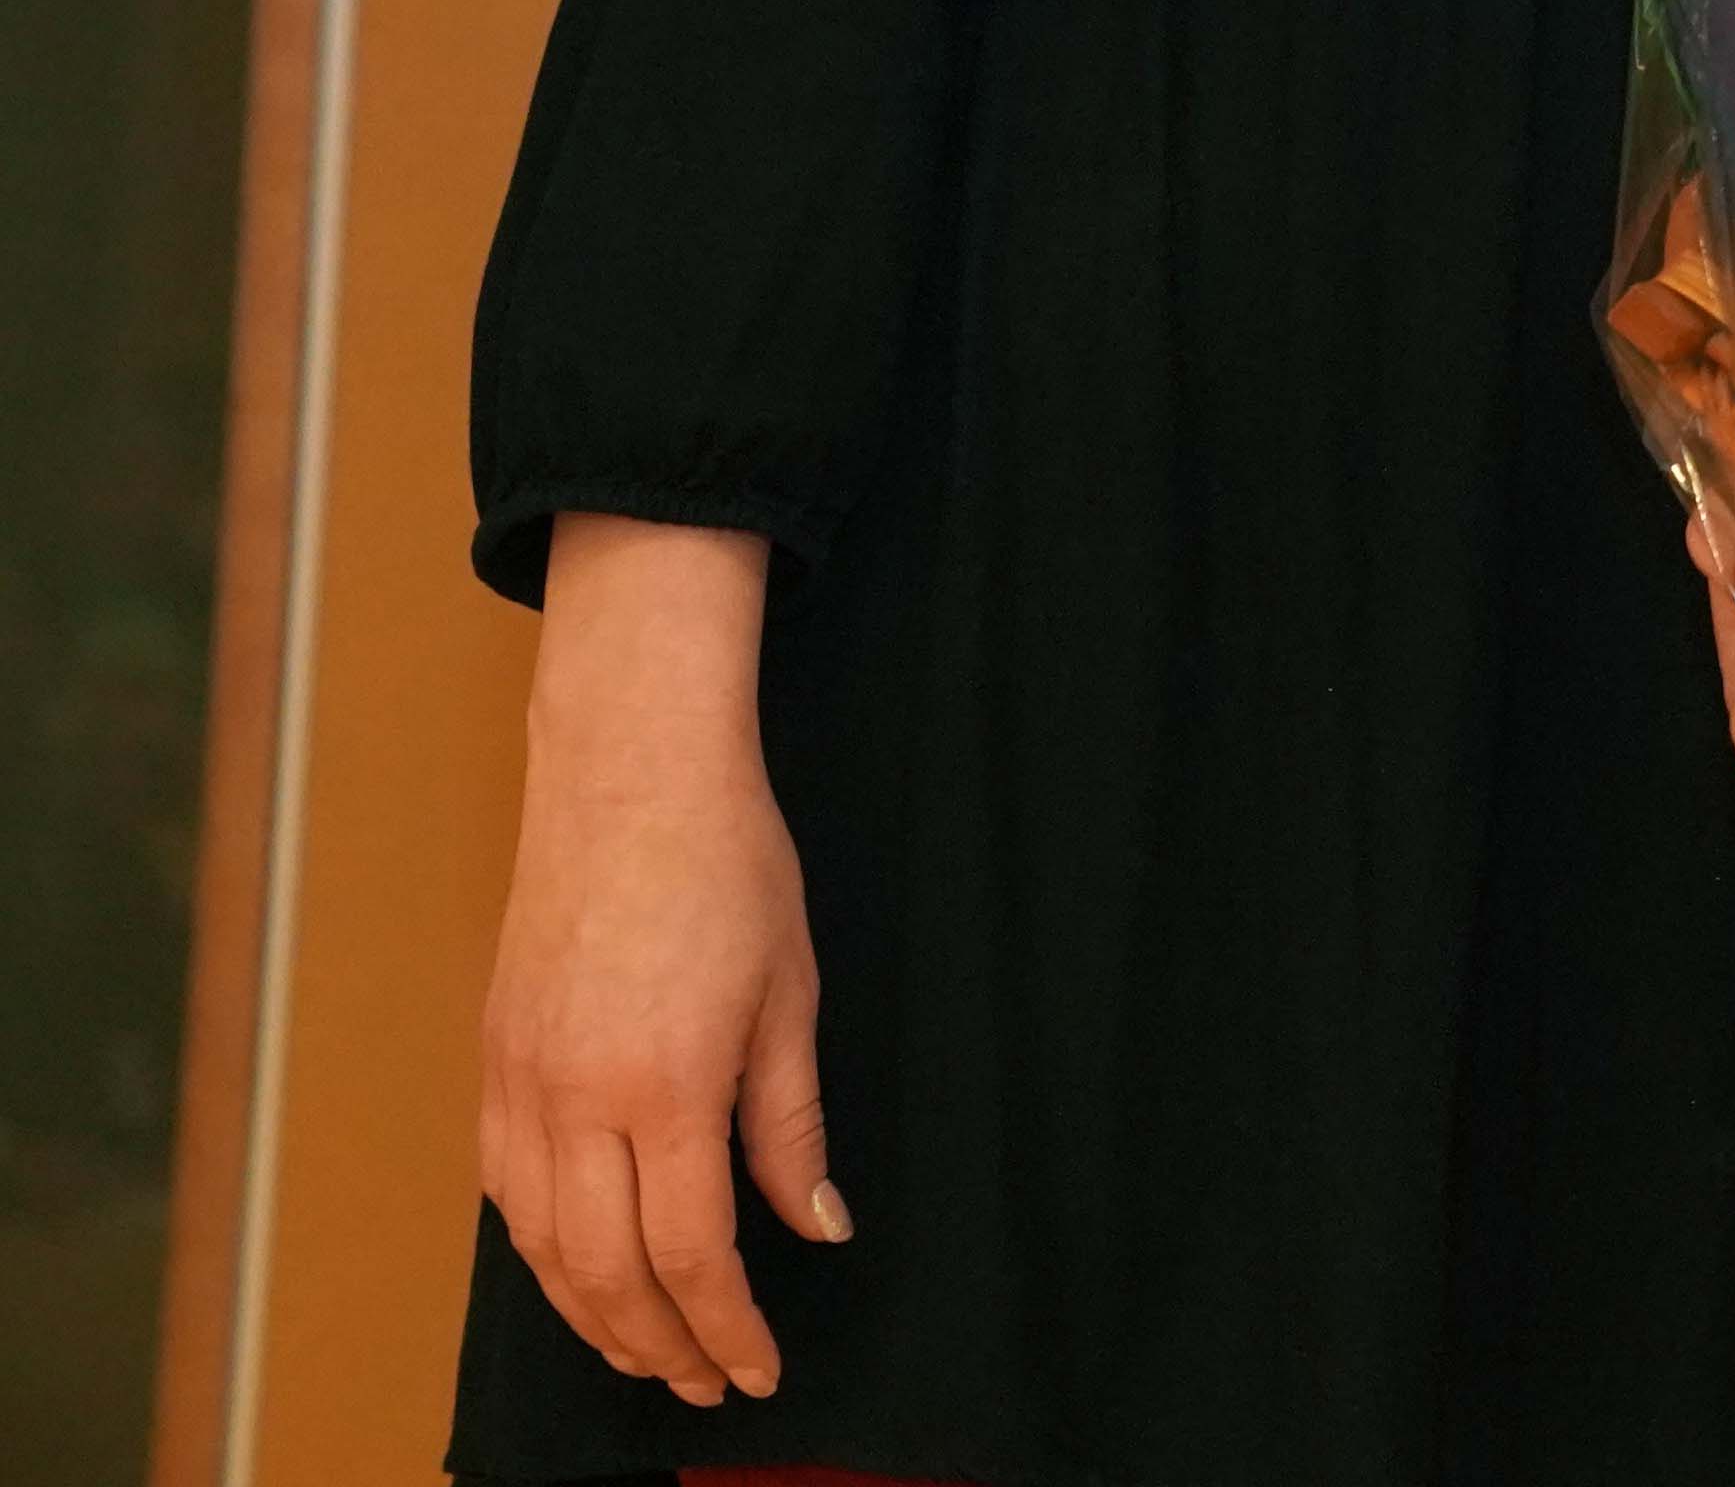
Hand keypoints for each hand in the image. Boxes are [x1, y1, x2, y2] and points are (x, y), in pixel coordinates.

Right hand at [478, 516, 842, 1407]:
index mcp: (665, 1087)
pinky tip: (580, 1272)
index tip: (758, 1373)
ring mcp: (520, 1084)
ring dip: (594, 1316)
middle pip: (608, 1272)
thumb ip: (792, 1127)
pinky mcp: (492, 1064)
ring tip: (648, 1353)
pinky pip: (505, 1192)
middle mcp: (576, 1100)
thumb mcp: (790, 997)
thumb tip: (817, 1228)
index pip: (694, 1255)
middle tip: (705, 1384)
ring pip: (542, 1248)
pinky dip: (541, 1253)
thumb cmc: (728, 868)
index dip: (727, 1330)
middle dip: (661, 1345)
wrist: (627, 776)